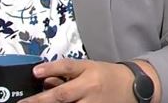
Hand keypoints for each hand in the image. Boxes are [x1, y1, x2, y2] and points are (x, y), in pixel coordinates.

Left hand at [21, 59, 159, 102]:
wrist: (133, 87)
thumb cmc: (107, 75)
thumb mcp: (89, 67)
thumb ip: (66, 72)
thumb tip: (43, 79)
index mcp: (89, 73)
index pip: (68, 67)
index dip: (51, 68)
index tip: (34, 72)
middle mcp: (90, 89)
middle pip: (63, 96)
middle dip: (41, 101)